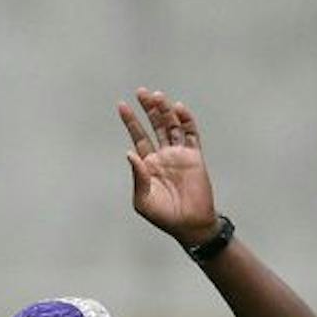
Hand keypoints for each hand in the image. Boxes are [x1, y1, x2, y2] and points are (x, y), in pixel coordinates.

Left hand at [117, 88, 217, 244]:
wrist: (190, 225)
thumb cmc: (164, 216)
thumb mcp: (143, 200)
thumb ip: (137, 176)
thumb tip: (129, 153)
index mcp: (147, 164)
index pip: (138, 136)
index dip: (130, 121)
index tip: (122, 105)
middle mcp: (163, 155)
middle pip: (155, 125)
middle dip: (148, 109)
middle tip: (141, 92)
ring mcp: (179, 154)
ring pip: (172, 126)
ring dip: (165, 111)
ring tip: (158, 96)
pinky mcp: (194, 156)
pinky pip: (190, 134)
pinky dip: (186, 121)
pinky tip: (179, 109)